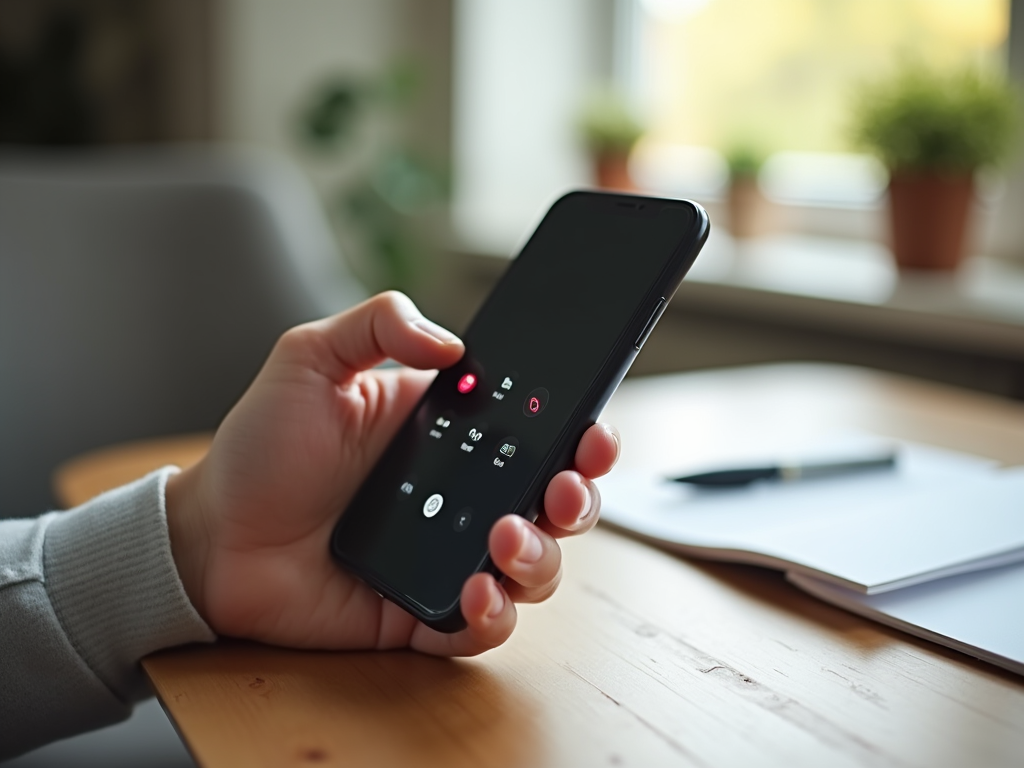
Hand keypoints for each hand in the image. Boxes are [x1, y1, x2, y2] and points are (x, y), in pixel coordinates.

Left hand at [165, 292, 618, 655]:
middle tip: (562, 490)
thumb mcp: (311, 359)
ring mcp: (446, 556)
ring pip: (534, 567)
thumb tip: (452, 343)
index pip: (537, 433)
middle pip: (556, 504)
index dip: (579, 434)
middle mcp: (462, 497)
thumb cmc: (262, 448)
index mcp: (451, 435)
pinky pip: (482, 626)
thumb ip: (378, 325)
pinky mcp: (422, 611)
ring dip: (540, 557)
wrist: (211, 538)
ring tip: (503, 541)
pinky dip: (493, 616)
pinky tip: (472, 594)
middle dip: (579, 499)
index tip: (591, 431)